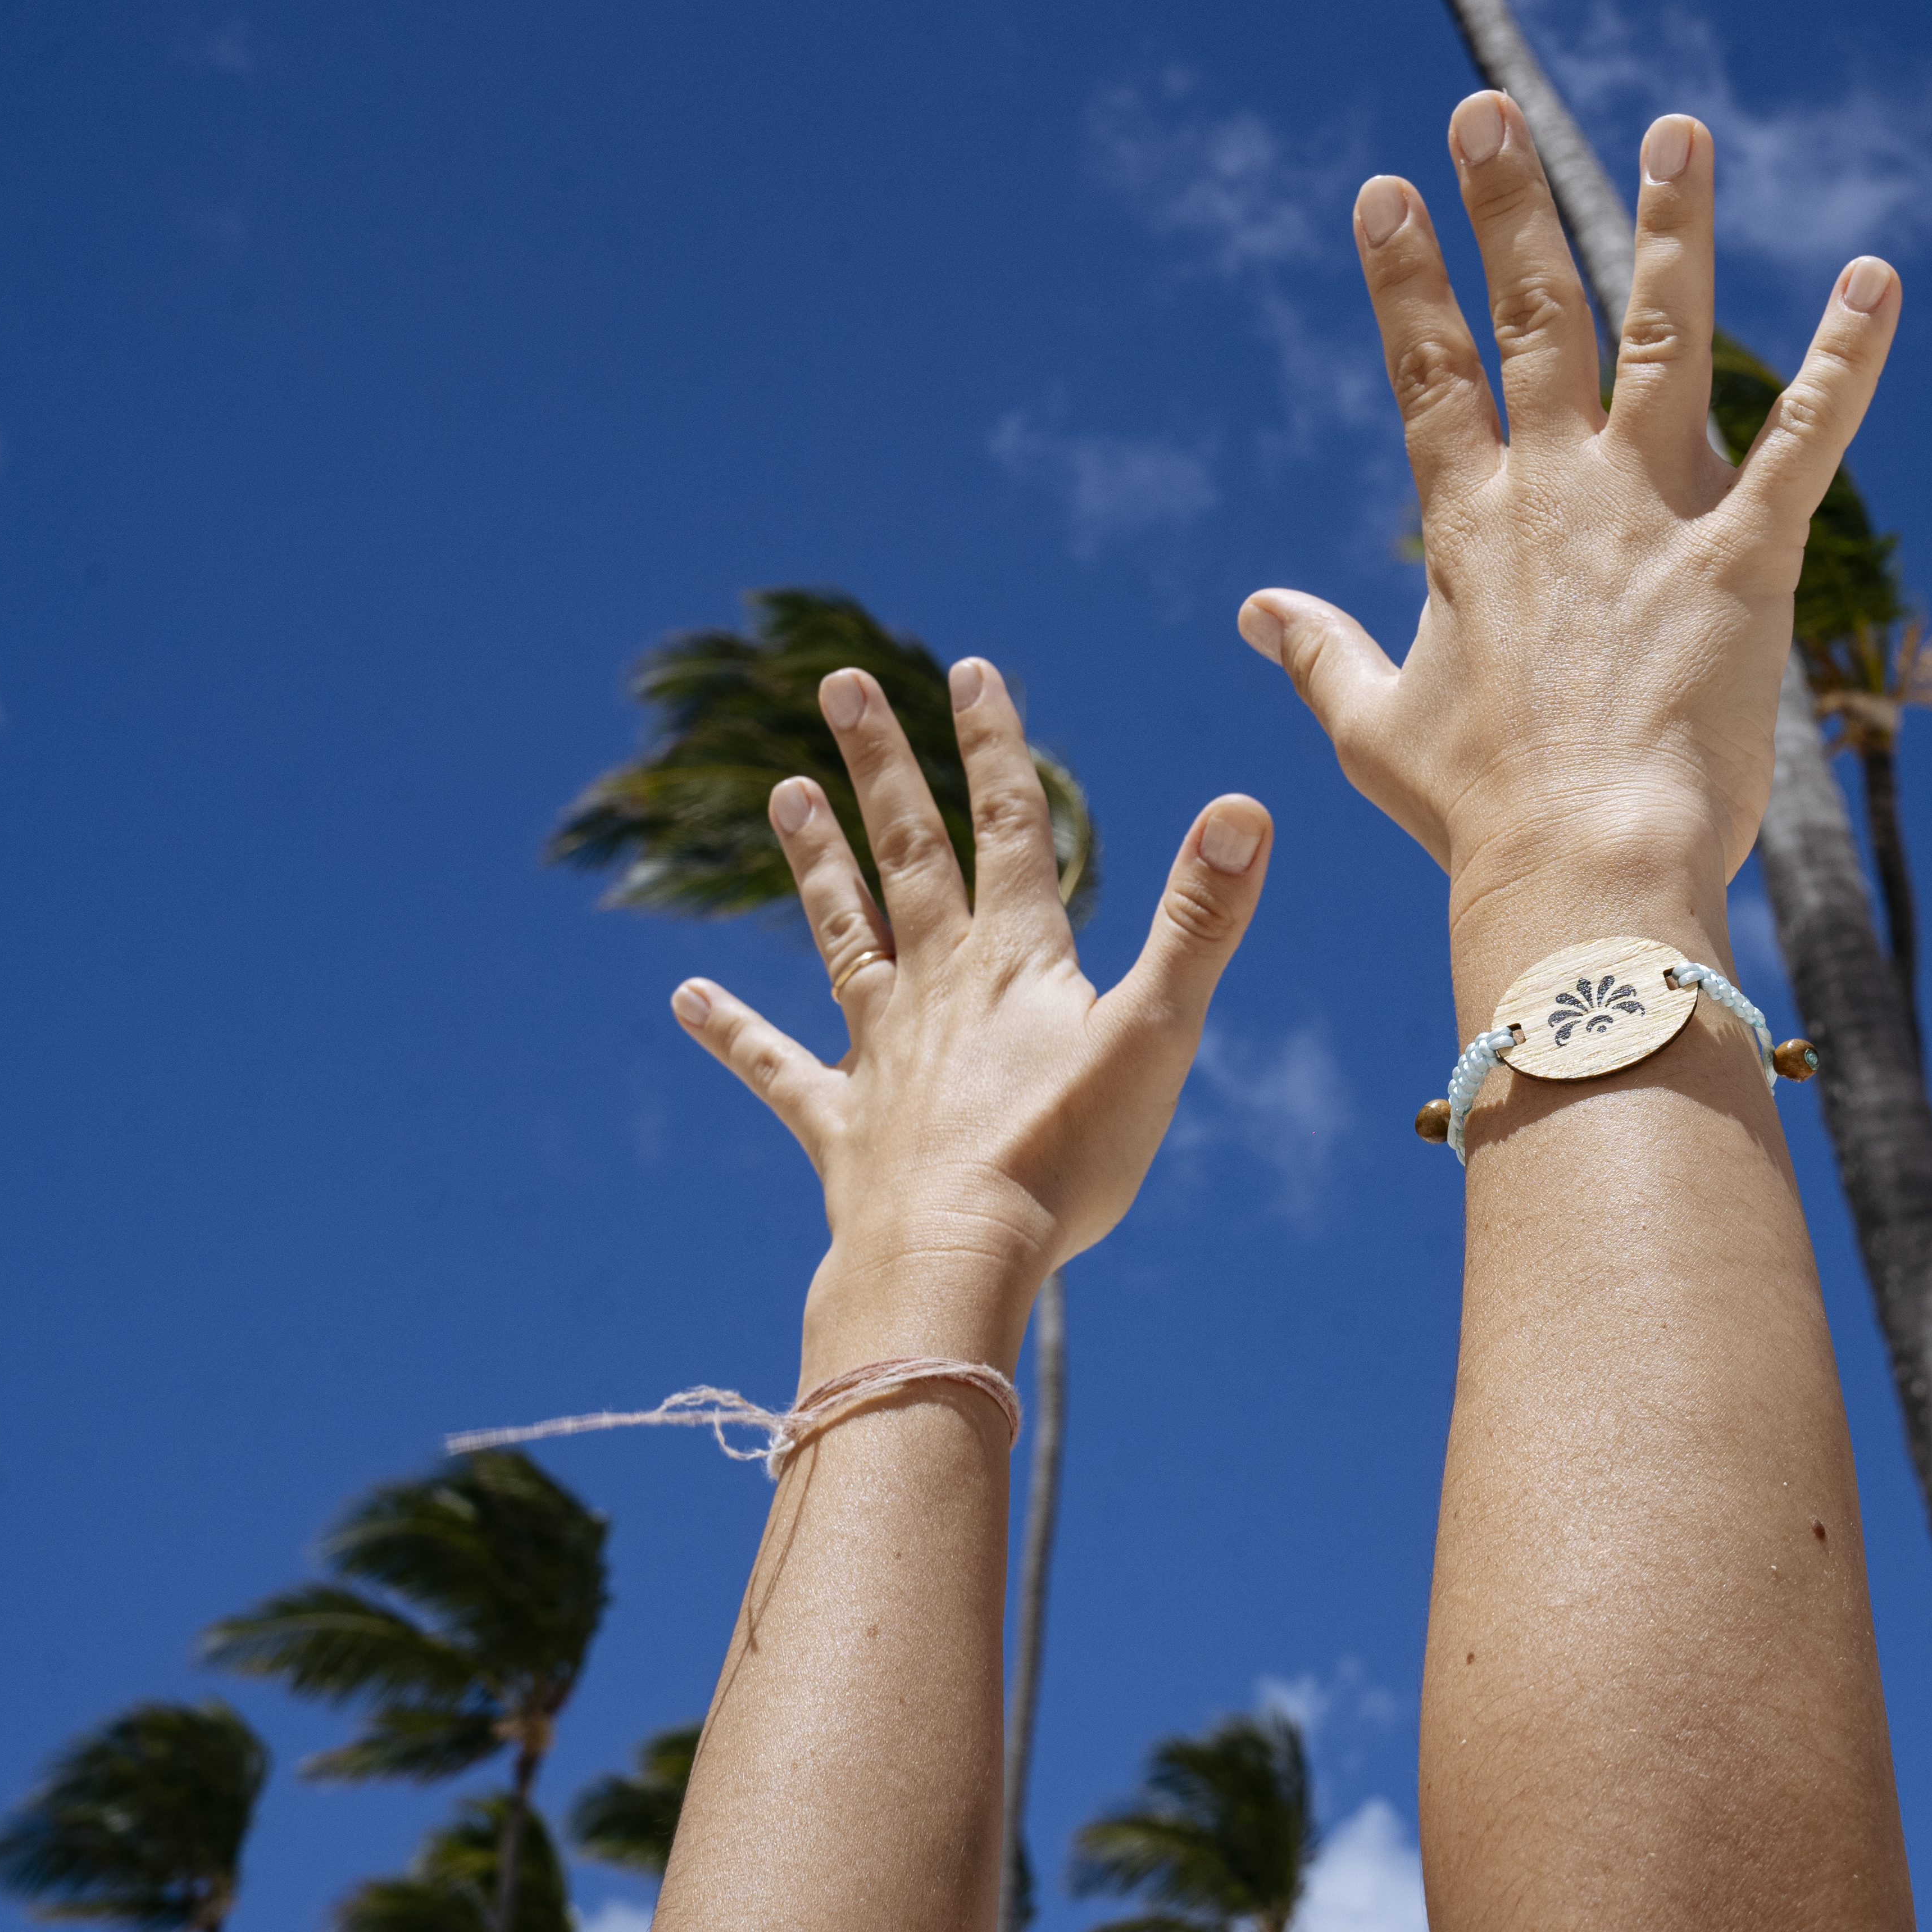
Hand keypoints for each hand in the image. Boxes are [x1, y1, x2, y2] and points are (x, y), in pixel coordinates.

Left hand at [669, 657, 1271, 1383]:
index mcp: (1015, 961)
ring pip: (843, 933)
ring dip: (815, 862)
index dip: (992, 746)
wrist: (955, 1262)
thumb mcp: (1157, 1033)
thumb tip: (1245, 808)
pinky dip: (733, 1032)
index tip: (969, 669)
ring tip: (783, 794)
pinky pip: (778, 1068)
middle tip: (840, 685)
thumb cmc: (1065, 1158)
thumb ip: (1199, 921)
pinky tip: (686, 998)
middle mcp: (938, 986)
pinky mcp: (842, 1126)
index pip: (1008, 827)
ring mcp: (880, 1053)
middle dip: (881, 767)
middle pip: (908, 854)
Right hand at [1239, 93, 1897, 981]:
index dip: (1404, 278)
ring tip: (1678, 130)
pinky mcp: (1748, 559)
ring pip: (1666, 336)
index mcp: (1470, 525)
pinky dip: (1846, 359)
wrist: (1582, 870)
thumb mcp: (1374, 729)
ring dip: (1671, 227)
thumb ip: (1316, 651)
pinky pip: (1806, 440)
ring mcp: (1654, 514)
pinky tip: (1878, 279)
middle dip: (1506, 204)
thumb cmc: (1478, 816)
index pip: (1428, 370)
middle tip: (1486, 107)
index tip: (1383, 191)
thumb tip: (1253, 609)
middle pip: (1533, 317)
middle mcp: (1558, 491)